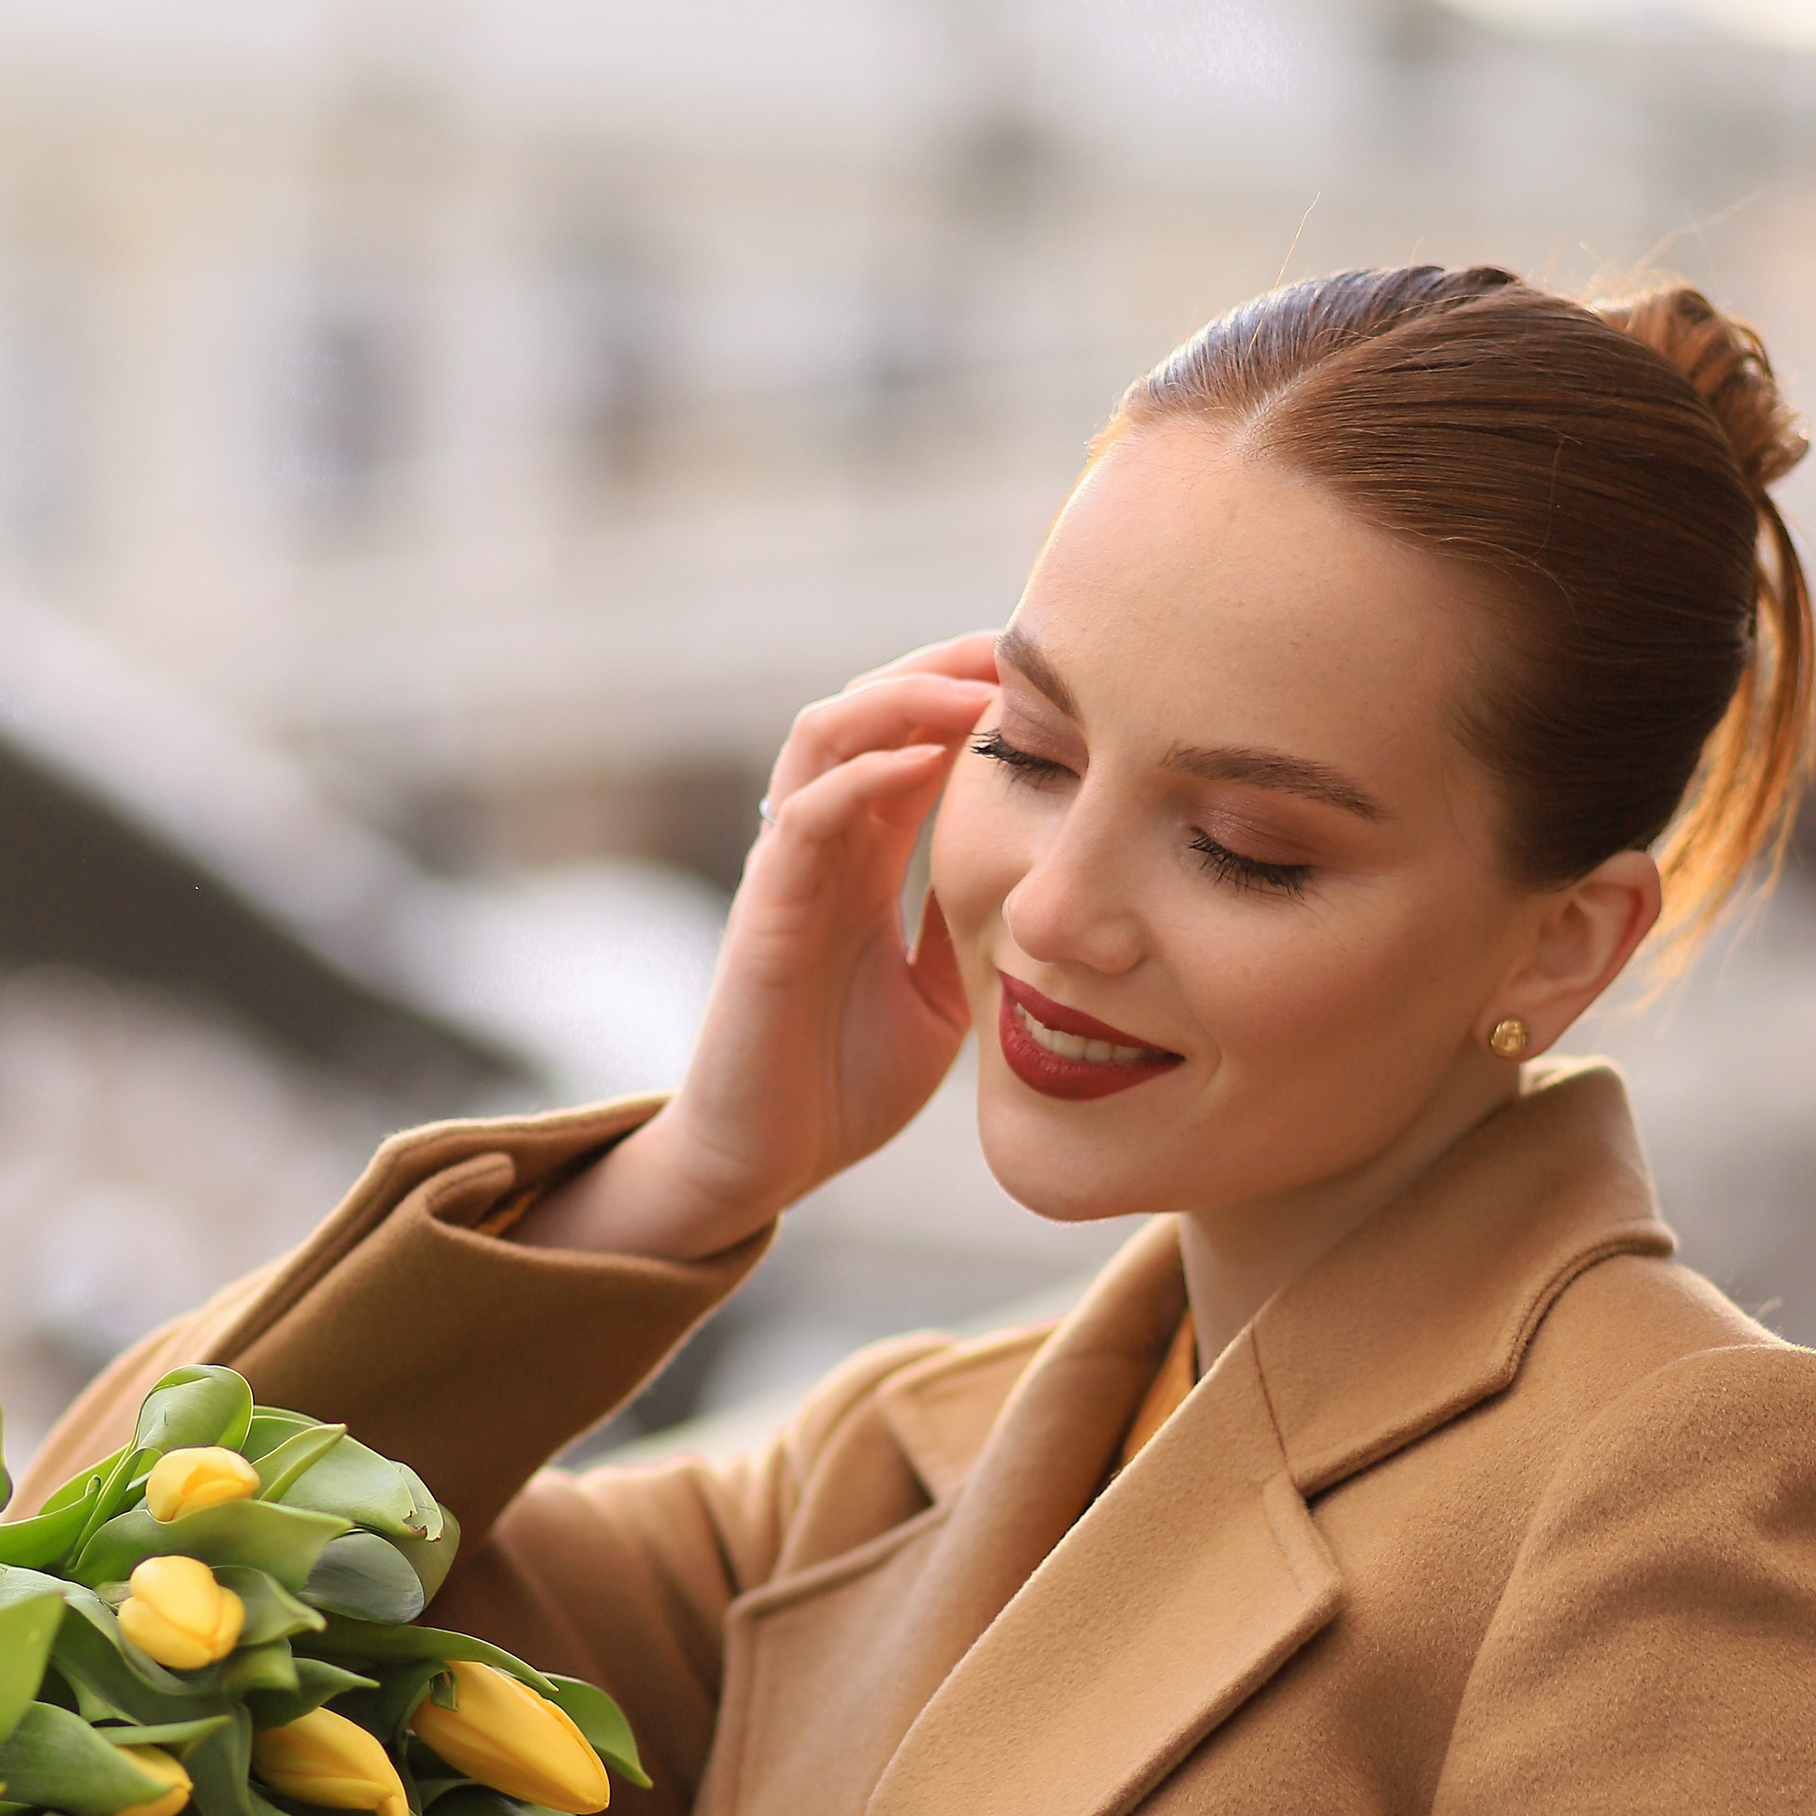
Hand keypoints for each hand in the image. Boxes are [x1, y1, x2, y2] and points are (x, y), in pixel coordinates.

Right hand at [524, 633, 998, 1261]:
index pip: (910, 741)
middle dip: (942, 667)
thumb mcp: (941, 995)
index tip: (1051, 680)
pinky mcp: (764, 911)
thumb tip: (1049, 888)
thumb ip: (970, 929)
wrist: (765, 1163)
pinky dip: (864, 774)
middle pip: (867, 708)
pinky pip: (805, 813)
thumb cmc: (843, 1086)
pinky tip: (925, 760)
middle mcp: (818, 847)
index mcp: (860, 862)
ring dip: (900, 697)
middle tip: (1022, 652)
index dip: (970, 696)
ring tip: (975, 689)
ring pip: (825, 733)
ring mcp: (785, 871)